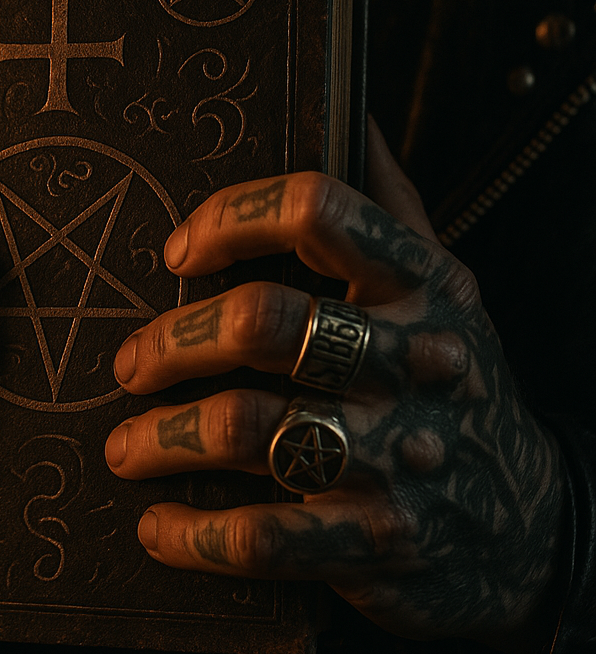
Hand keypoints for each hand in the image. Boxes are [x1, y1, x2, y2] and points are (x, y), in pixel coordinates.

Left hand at [105, 120, 564, 653]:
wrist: (529, 528)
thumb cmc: (455, 388)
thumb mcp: (444, 289)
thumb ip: (389, 204)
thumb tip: (350, 109)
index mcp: (423, 288)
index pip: (316, 212)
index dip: (230, 218)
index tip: (177, 253)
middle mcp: (413, 362)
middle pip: (260, 323)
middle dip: (172, 343)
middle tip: (130, 365)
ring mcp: (396, 457)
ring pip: (245, 429)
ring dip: (161, 437)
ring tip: (123, 445)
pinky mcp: (376, 544)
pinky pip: (259, 536)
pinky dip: (191, 533)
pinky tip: (156, 526)